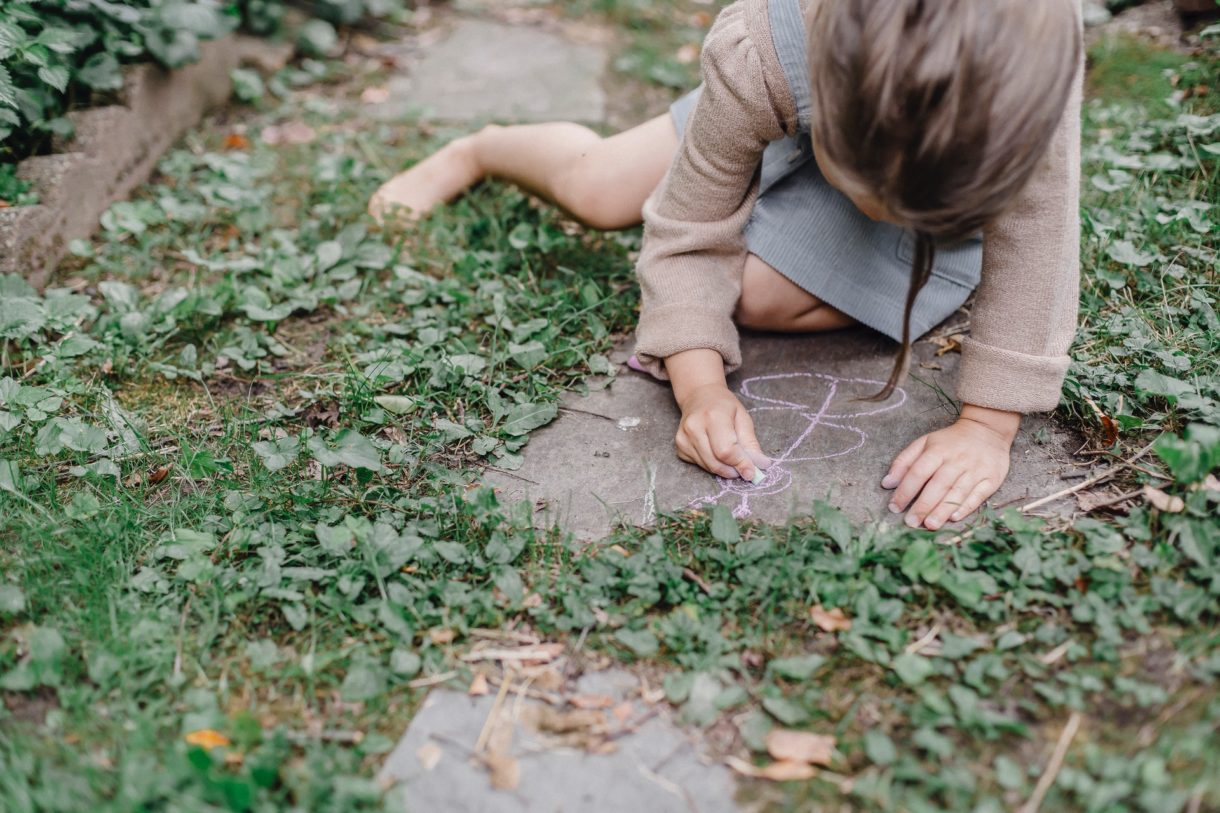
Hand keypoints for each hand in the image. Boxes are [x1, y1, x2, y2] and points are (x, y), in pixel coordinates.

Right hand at [675, 383, 771, 481]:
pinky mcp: (679, 447)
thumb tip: (761, 465)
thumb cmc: (724, 406)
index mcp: (713, 416)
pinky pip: (699, 465)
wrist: (699, 396)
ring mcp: (683, 438)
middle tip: (744, 468)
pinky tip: (715, 451)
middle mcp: (694, 427)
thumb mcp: (743, 418)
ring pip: (707, 466)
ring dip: (723, 469)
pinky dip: (711, 464)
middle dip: (733, 470)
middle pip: (716, 462)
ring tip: (732, 459)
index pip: (726, 450)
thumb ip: (751, 443)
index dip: (740, 464)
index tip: (751, 472)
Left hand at [882, 404, 1019, 529]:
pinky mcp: (991, 479)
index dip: (905, 491)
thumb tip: (886, 483)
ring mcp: (976, 470)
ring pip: (957, 493)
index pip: (918, 472)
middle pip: (938, 485)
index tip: (894, 507)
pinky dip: (966, 507)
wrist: (987, 431)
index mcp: (938, 450)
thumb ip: (904, 462)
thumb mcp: (924, 443)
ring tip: (930, 525)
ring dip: (942, 510)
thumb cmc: (949, 442)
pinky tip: (953, 517)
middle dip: (923, 505)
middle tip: (911, 522)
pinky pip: (978, 495)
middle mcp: (957, 460)